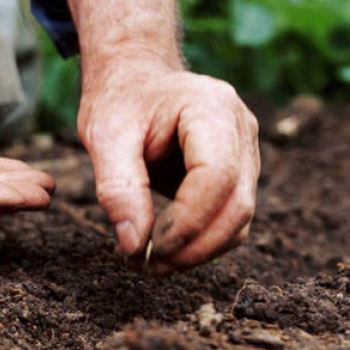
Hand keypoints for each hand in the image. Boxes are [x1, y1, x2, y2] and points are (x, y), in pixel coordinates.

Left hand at [78, 59, 259, 273]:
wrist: (135, 81)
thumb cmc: (120, 101)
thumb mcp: (104, 136)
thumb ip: (118, 189)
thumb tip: (133, 246)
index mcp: (212, 108)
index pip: (216, 175)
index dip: (186, 220)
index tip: (146, 248)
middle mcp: (241, 130)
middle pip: (238, 205)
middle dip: (193, 247)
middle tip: (145, 268)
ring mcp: (246, 154)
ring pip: (238, 220)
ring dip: (196, 252)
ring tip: (146, 263)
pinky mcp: (237, 176)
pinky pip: (228, 220)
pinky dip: (197, 243)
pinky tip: (158, 249)